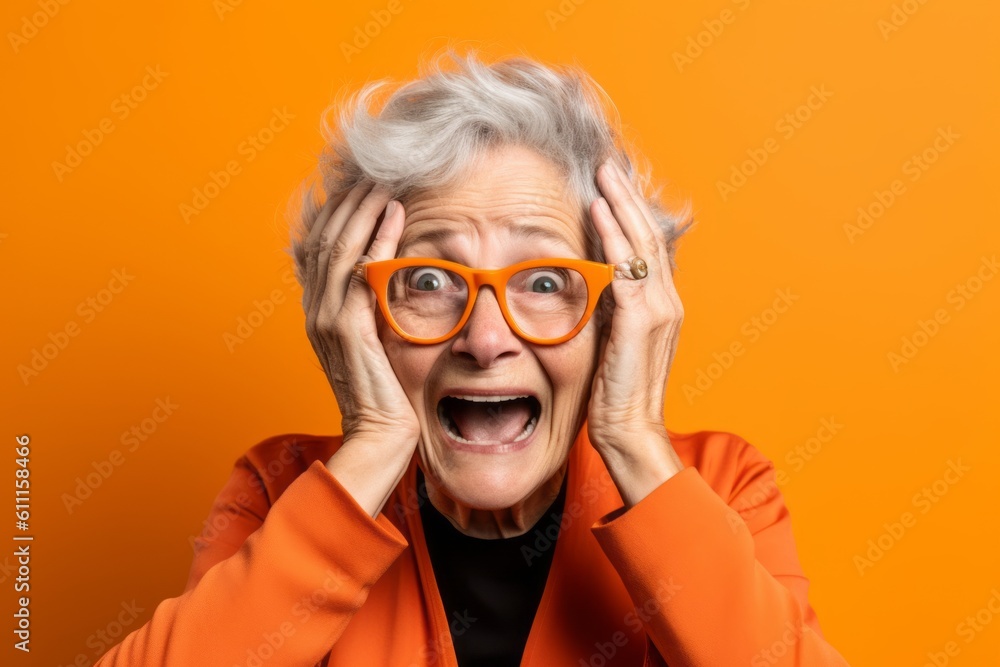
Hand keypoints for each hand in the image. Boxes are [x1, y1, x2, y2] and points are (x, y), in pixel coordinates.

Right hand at [301, 183, 419, 447]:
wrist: (379, 434)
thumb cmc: (383, 391)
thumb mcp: (371, 342)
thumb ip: (368, 308)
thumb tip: (383, 275)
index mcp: (318, 312)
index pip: (317, 248)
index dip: (334, 212)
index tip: (358, 185)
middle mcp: (315, 310)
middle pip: (323, 238)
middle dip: (347, 201)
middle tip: (371, 171)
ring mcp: (326, 318)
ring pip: (337, 246)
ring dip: (361, 208)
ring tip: (384, 181)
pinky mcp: (346, 327)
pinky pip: (359, 269)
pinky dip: (376, 237)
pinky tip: (394, 215)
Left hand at [586, 158, 684, 500]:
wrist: (630, 431)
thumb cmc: (616, 394)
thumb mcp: (613, 344)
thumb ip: (609, 312)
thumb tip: (589, 285)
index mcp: (661, 307)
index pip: (648, 249)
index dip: (632, 215)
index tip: (613, 186)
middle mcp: (666, 302)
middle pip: (649, 235)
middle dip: (628, 197)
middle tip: (609, 164)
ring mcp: (658, 309)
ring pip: (640, 243)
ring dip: (621, 204)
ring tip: (605, 173)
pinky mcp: (641, 321)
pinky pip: (626, 266)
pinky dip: (612, 235)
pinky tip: (599, 210)